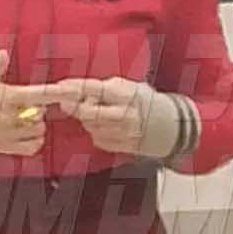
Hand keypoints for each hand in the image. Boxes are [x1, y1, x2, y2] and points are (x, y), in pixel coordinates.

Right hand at [0, 50, 74, 156]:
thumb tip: (3, 53)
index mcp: (8, 98)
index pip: (38, 94)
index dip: (56, 92)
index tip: (70, 90)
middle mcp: (10, 117)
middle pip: (40, 113)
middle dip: (37, 108)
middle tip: (23, 105)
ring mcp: (9, 134)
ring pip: (38, 130)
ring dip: (36, 124)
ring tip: (23, 118)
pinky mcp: (7, 147)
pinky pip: (32, 148)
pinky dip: (34, 141)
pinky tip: (27, 133)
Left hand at [53, 75, 180, 160]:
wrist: (171, 126)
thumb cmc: (145, 102)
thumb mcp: (128, 87)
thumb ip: (101, 90)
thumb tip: (72, 96)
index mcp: (127, 94)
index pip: (95, 88)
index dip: (75, 88)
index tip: (61, 87)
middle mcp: (125, 114)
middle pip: (88, 112)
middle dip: (78, 107)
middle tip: (74, 103)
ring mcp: (124, 133)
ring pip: (90, 126)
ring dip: (88, 119)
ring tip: (103, 113)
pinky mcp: (122, 146)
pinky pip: (97, 139)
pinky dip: (97, 131)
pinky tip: (109, 126)